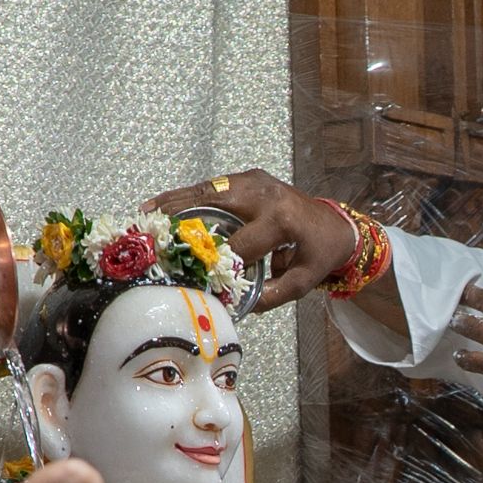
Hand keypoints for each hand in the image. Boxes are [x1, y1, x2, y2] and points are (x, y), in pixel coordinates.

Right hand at [146, 170, 355, 312]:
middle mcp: (266, 195)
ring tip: (146, 213)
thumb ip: (271, 296)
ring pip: (207, 190)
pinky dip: (186, 195)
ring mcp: (255, 181)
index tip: (192, 274)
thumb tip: (233, 304)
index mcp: (281, 220)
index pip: (239, 244)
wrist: (336, 225)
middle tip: (151, 230)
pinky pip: (212, 186)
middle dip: (181, 218)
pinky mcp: (247, 178)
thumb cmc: (319, 254)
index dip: (216, 262)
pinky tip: (162, 204)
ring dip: (175, 201)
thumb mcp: (303, 281)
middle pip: (214, 205)